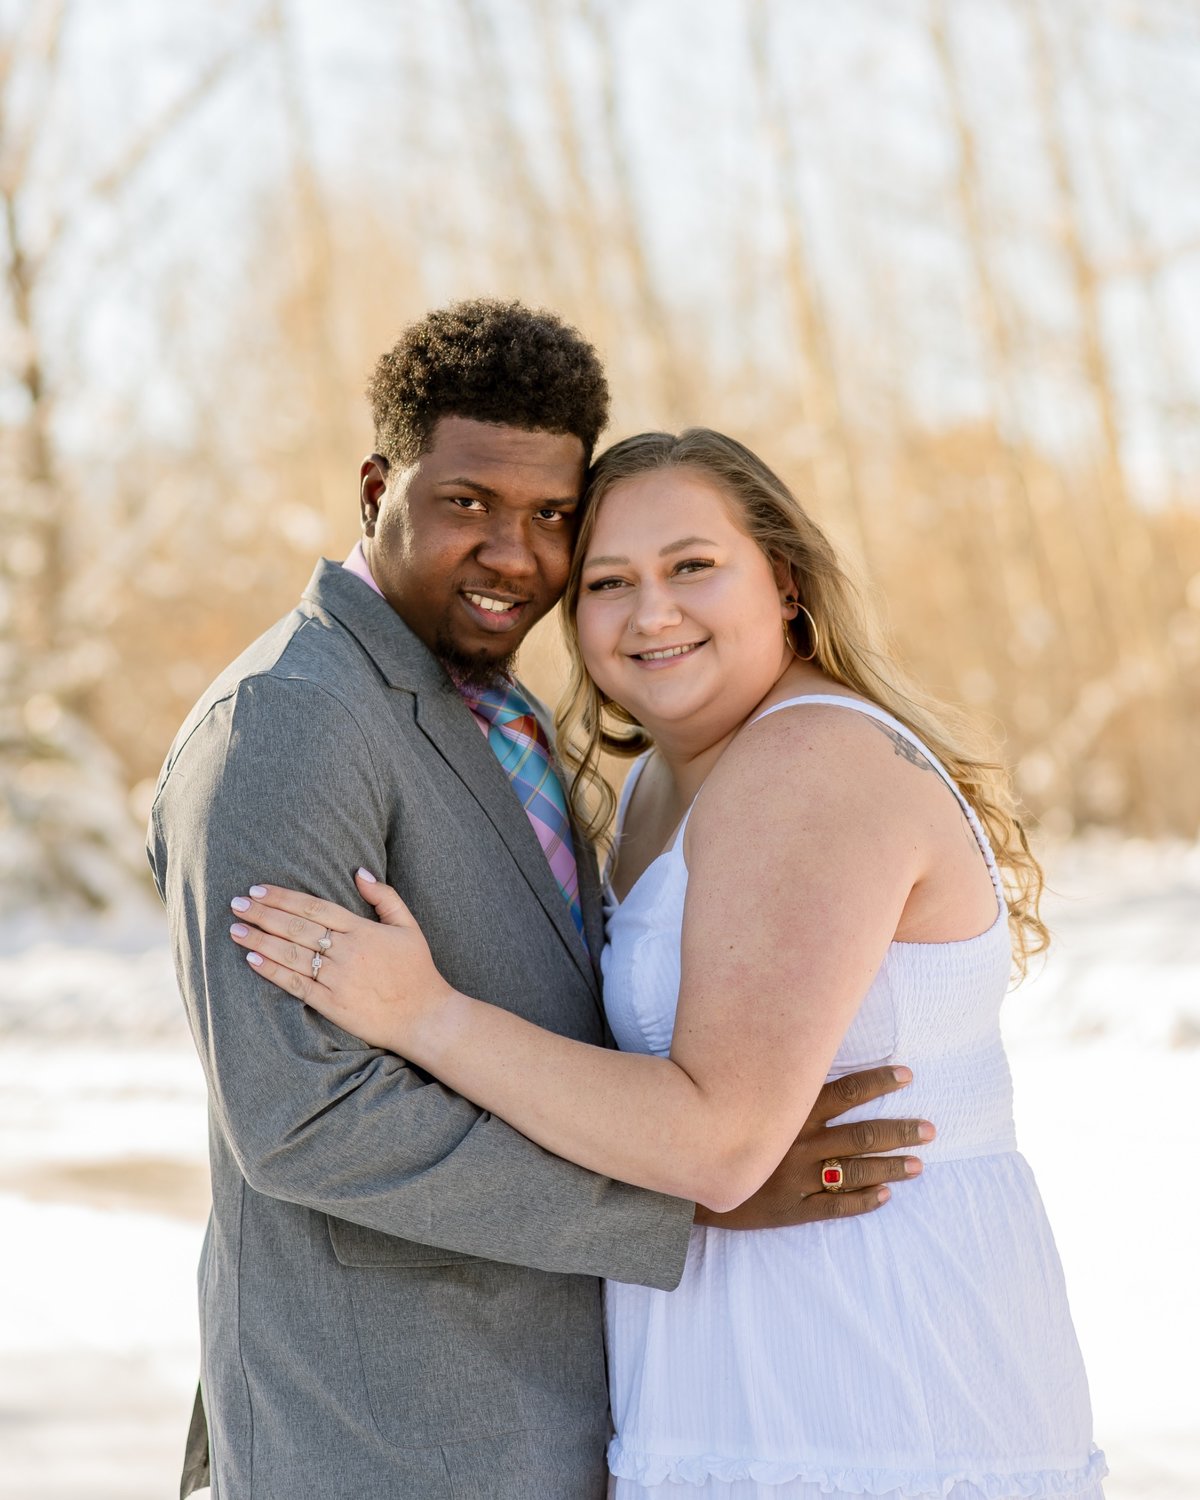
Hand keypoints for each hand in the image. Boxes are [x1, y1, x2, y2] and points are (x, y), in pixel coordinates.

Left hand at [227, 870, 454, 1049]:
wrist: (424, 1016)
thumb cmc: (417, 970)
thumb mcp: (409, 926)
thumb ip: (385, 897)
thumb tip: (359, 871)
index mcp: (362, 930)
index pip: (314, 906)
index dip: (283, 897)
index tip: (258, 889)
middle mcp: (347, 951)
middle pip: (296, 927)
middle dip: (263, 913)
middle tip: (236, 904)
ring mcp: (338, 979)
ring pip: (290, 954)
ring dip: (259, 939)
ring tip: (235, 928)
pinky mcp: (332, 1004)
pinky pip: (295, 984)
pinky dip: (272, 971)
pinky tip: (251, 959)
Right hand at [694, 1066, 933, 1228]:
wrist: (685, 1176)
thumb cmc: (712, 1124)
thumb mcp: (742, 1093)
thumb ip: (772, 1079)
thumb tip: (797, 1051)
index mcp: (792, 1111)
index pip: (846, 1091)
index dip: (879, 1082)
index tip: (907, 1075)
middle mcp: (800, 1143)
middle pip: (863, 1135)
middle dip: (900, 1131)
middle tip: (930, 1130)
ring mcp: (797, 1178)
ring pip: (856, 1172)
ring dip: (891, 1167)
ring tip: (918, 1164)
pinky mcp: (791, 1209)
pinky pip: (836, 1206)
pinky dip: (863, 1201)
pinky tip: (885, 1196)